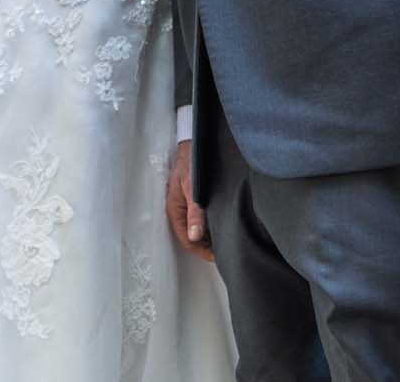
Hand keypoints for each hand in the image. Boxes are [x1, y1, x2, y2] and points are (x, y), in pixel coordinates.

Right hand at [165, 141, 212, 261]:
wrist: (194, 144)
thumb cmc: (191, 163)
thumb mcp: (193, 188)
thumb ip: (195, 212)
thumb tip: (195, 236)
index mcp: (175, 210)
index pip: (187, 240)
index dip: (202, 251)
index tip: (217, 256)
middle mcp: (179, 210)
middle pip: (191, 237)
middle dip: (205, 246)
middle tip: (224, 250)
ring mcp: (185, 205)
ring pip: (196, 229)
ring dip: (207, 236)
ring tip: (224, 240)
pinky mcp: (193, 199)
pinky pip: (199, 219)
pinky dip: (208, 226)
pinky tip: (220, 225)